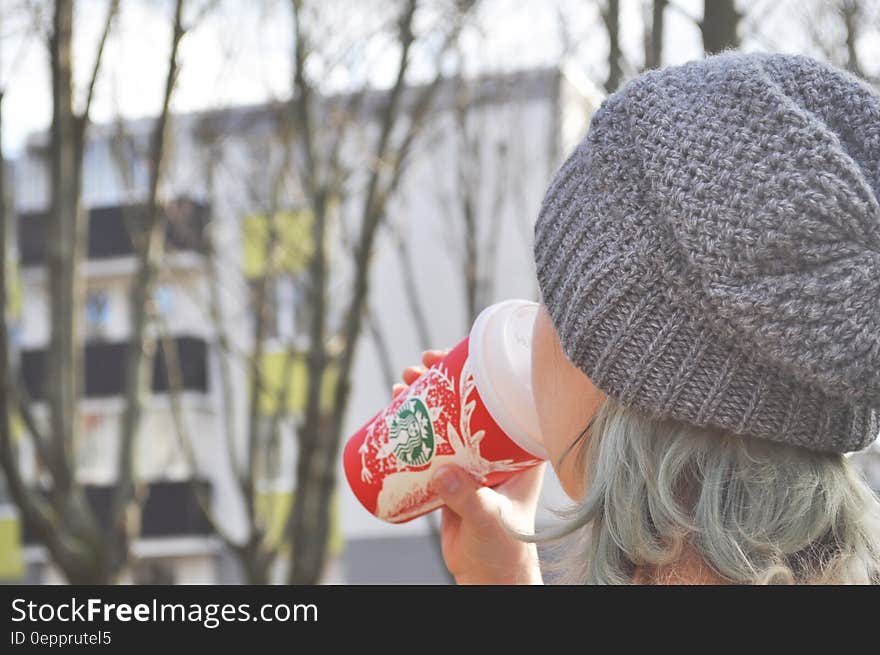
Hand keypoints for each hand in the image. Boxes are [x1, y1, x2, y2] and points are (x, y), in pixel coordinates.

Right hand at [391, 349, 545, 584]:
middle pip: (467, 400)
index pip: (501, 396)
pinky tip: (394, 411)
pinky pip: (430, 441)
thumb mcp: (489, 519)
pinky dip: (413, 424)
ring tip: (400, 384)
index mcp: (518, 448)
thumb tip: (441, 473)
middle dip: (440, 378)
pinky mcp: (451, 475)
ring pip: (445, 417)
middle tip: (416, 368)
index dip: (475, 370)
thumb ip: (468, 499)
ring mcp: (471, 459)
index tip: (448, 357)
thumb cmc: (503, 547)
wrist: (489, 576)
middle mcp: (495, 447)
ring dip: (423, 396)